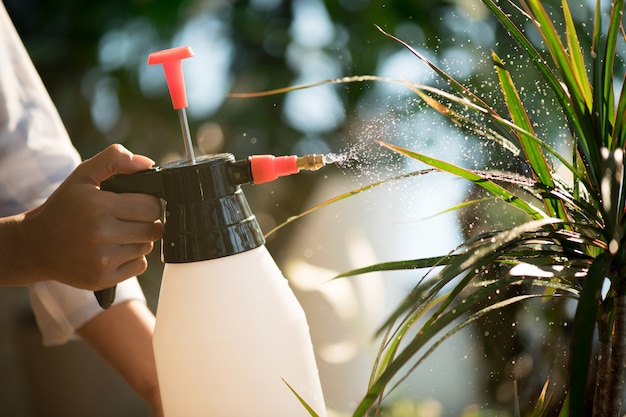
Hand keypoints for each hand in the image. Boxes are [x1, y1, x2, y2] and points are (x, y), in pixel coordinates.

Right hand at [15, 144, 162, 288]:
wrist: (36, 246)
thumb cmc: (64, 208)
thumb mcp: (83, 176)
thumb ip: (114, 159)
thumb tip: (148, 164)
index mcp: (98, 206)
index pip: (151, 206)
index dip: (150, 203)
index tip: (139, 203)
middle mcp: (100, 234)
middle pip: (153, 229)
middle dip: (146, 221)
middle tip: (130, 219)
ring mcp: (102, 260)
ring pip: (147, 247)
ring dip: (140, 240)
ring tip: (120, 233)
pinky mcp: (103, 279)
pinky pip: (140, 266)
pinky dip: (133, 258)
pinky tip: (115, 250)